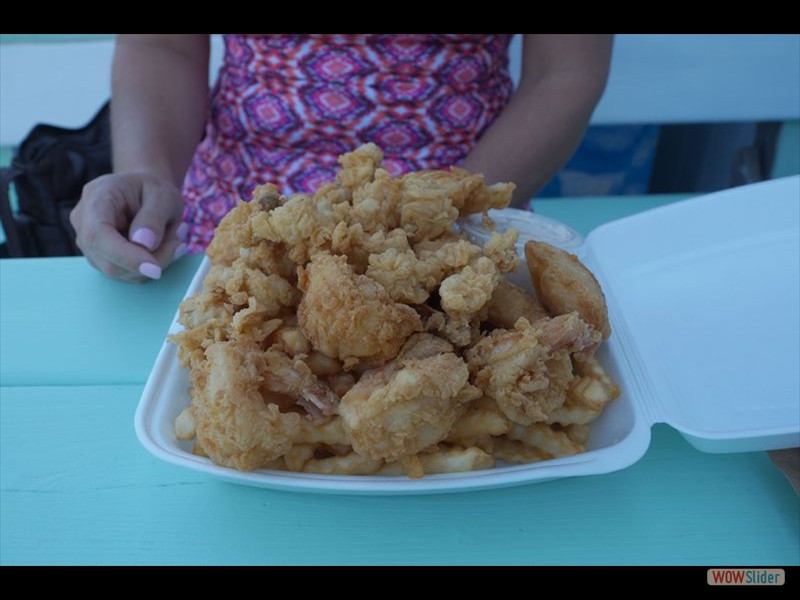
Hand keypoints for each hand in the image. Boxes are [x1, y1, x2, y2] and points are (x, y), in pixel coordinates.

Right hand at [70, 171, 186, 282]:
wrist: (144, 192)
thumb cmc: (152, 189)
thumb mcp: (162, 194)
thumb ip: (153, 217)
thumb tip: (144, 244)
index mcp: (95, 198)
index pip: (98, 236)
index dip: (125, 256)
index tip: (155, 269)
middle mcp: (84, 223)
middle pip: (109, 261)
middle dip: (151, 260)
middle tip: (179, 243)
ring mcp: (90, 244)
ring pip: (122, 272)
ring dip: (155, 262)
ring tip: (174, 237)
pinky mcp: (102, 259)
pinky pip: (129, 274)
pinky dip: (151, 266)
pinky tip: (165, 245)